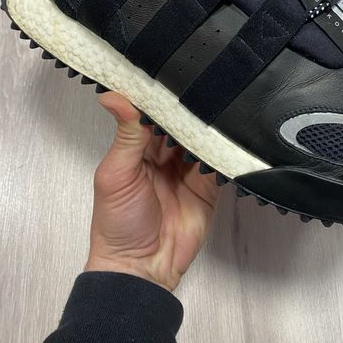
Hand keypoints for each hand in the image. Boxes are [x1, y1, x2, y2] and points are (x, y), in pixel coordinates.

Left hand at [85, 92, 219, 290]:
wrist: (142, 268)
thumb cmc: (117, 224)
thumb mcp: (116, 174)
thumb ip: (125, 135)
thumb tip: (115, 96)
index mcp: (137, 147)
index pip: (152, 113)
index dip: (161, 96)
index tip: (172, 74)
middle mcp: (163, 155)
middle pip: (180, 122)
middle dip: (190, 108)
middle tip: (203, 85)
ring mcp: (187, 170)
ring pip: (201, 137)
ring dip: (208, 126)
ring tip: (218, 104)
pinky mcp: (207, 187)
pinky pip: (218, 161)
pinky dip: (223, 150)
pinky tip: (227, 136)